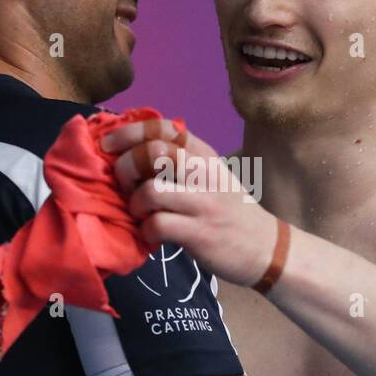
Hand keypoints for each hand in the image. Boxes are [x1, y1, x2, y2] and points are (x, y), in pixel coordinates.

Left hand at [101, 119, 278, 286]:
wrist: (266, 247)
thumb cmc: (231, 210)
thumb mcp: (212, 175)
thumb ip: (181, 162)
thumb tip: (130, 153)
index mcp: (204, 155)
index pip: (163, 128)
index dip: (129, 131)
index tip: (108, 143)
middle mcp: (204, 173)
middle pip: (152, 153)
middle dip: (125, 167)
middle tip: (123, 185)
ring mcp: (203, 203)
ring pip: (150, 190)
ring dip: (134, 204)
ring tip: (140, 214)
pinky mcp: (199, 233)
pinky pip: (157, 225)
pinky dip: (145, 231)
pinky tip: (152, 235)